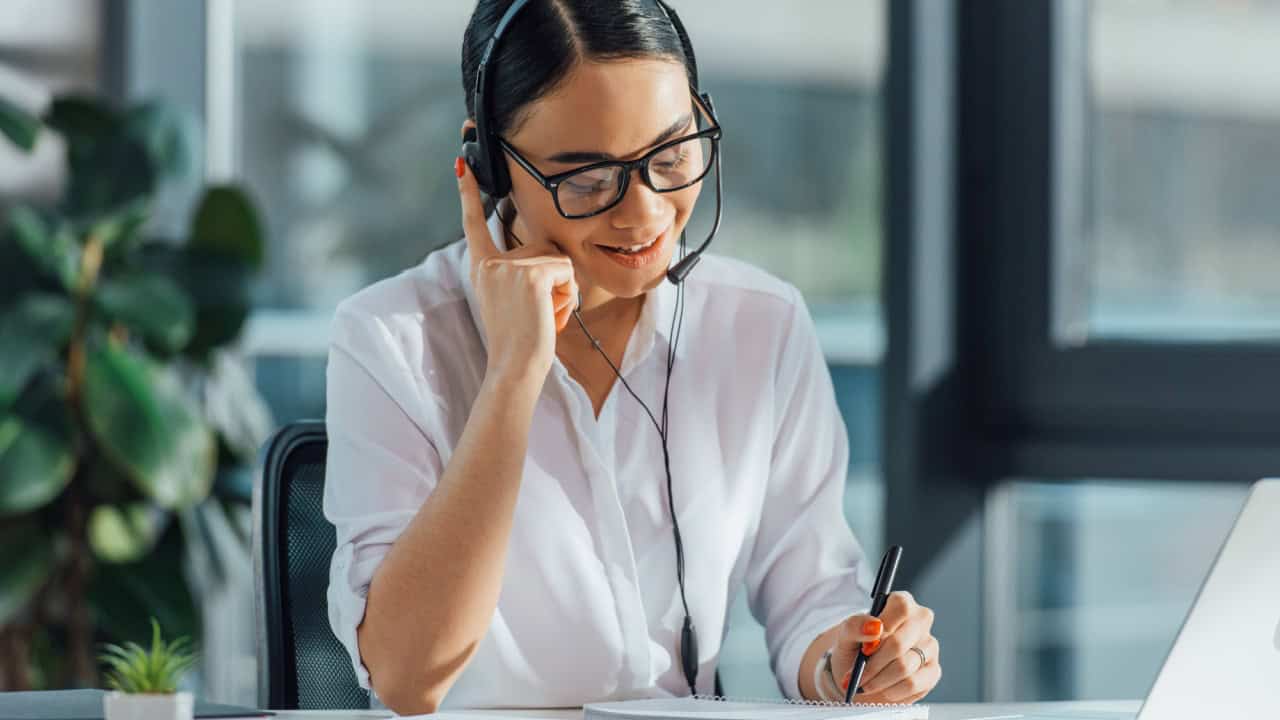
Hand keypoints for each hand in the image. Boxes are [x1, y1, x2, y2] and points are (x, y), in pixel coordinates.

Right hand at [457, 157, 577, 385]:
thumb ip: (522, 273)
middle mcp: (491, 262)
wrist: (515, 366)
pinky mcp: (531, 274)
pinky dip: (567, 296)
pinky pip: (566, 273)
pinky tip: (549, 316)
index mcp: (482, 267)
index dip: (468, 192)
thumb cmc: (520, 341)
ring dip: (562, 291)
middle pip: (542, 248)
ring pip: (558, 261)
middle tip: (537, 312)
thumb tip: (553, 259)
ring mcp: (509, 267)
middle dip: (553, 279)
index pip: (473, 223)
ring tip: (543, 316)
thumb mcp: (513, 300)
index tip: (461, 163)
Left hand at [830, 591, 940, 703]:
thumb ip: (855, 625)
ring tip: (866, 683)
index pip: (901, 607)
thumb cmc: (854, 647)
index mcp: (901, 603)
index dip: (883, 628)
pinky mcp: (933, 671)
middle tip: (859, 676)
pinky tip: (883, 689)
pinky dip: (892, 691)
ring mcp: (930, 647)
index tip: (865, 648)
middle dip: (874, 664)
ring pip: (905, 666)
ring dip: (879, 680)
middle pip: (900, 642)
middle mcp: (920, 621)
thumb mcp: (845, 634)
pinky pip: (913, 684)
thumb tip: (874, 626)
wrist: (857, 673)